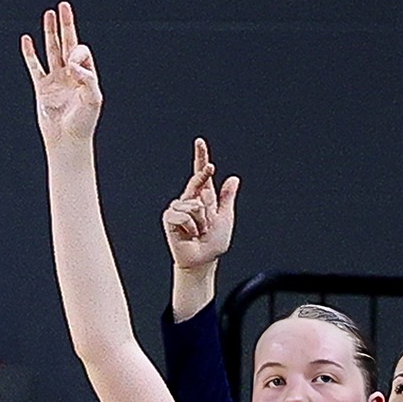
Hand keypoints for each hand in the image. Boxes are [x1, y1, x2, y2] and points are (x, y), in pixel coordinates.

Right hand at [21, 2, 101, 147]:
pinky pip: (35, 66)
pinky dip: (30, 53)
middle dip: (66, 25)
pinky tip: (27, 40)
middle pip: (68, 43)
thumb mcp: (93, 98)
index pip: (81, 52)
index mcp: (86, 74)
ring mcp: (55, 79)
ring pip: (51, 51)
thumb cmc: (83, 122)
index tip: (73, 68)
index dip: (77, 53)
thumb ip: (87, 77)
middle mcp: (71, 74)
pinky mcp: (42, 88)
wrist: (66, 140)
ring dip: (50, 33)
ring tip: (48, 15)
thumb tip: (72, 62)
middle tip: (63, 6)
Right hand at [163, 138, 239, 271]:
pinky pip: (183, 215)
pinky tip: (189, 234)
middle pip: (197, 182)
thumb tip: (233, 178)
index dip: (200, 157)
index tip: (200, 142)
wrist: (202, 260)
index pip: (201, 174)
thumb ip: (227, 198)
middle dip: (202, 184)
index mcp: (203, 197)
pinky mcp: (169, 218)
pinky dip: (191, 227)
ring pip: (194, 205)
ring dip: (201, 222)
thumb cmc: (214, 242)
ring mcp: (177, 208)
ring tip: (199, 232)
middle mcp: (189, 199)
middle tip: (209, 210)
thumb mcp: (226, 217)